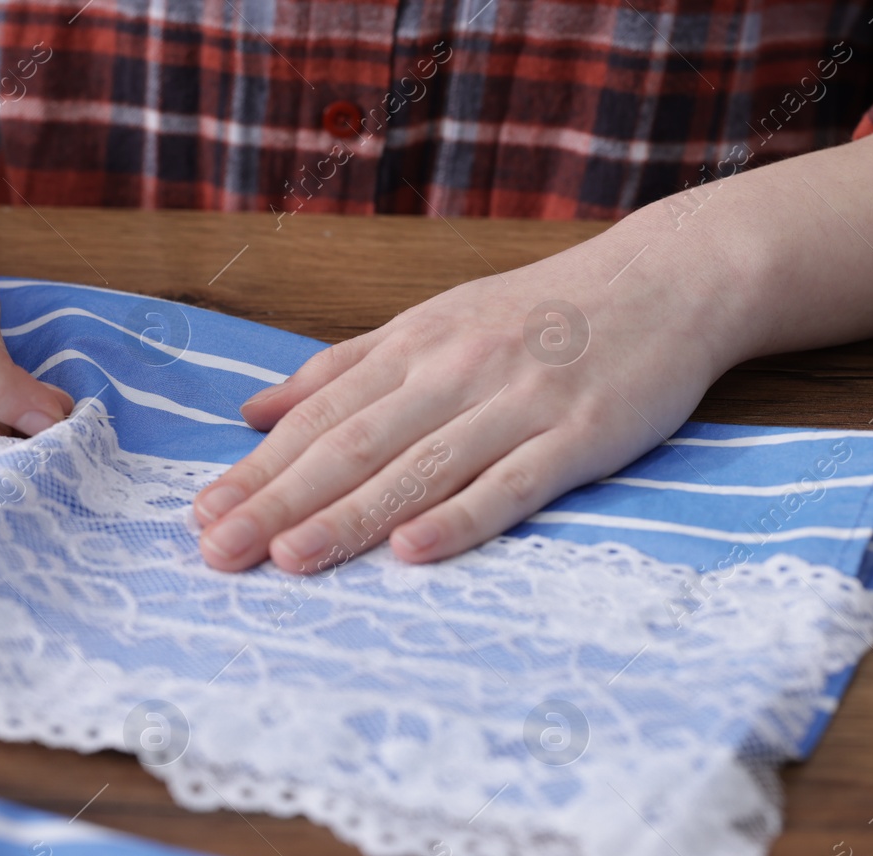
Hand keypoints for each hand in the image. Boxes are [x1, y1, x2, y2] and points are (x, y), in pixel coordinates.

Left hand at [192, 229, 739, 571]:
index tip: (203, 513)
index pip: (320, 415)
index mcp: (416, 345)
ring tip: (289, 559)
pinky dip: (463, 515)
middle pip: (354, 445)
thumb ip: (345, 368)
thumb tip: (253, 409)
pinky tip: (413, 549)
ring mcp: (520, 403)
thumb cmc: (542, 311)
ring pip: (420, 468)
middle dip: (281, 500)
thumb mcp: (435, 321)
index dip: (260, 467)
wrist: (669, 278)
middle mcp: (456, 370)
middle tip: (219, 551)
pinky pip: (514, 483)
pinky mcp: (580, 435)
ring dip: (351, 516)